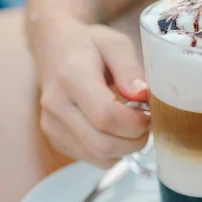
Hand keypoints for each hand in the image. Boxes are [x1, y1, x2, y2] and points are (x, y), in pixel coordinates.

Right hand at [36, 19, 150, 167]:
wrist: (53, 48)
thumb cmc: (89, 45)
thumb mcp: (115, 44)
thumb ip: (130, 69)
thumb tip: (142, 96)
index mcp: (71, 76)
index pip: (106, 116)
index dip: (136, 123)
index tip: (150, 113)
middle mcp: (56, 105)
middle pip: (103, 143)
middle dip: (135, 140)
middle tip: (147, 123)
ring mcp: (51, 125)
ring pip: (99, 156)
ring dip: (125, 148)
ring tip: (132, 126)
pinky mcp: (54, 138)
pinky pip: (91, 158)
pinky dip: (111, 151)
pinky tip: (115, 131)